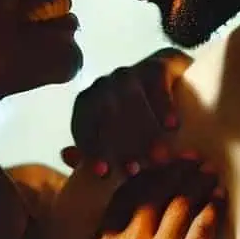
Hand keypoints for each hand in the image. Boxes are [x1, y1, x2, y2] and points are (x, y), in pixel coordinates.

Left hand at [63, 48, 193, 176]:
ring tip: (158, 157)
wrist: (175, 87)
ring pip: (129, 97)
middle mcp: (105, 85)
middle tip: (134, 170)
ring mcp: (130, 73)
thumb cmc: (140, 125)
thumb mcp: (117, 143)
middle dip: (118, 144)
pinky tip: (172, 127)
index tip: (103, 173)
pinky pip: (156, 84)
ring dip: (143, 129)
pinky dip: (164, 106)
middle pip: (105, 112)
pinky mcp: (157, 65)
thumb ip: (92, 153)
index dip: (91, 150)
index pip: (83, 126)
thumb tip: (64, 155)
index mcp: (88, 104)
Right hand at [90, 159, 223, 238]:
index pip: (128, 195)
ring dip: (198, 183)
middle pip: (157, 193)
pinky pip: (202, 230)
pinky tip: (219, 198)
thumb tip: (118, 219)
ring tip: (209, 172)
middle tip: (193, 159)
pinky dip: (212, 209)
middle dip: (177, 170)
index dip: (148, 174)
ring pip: (181, 206)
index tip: (161, 163)